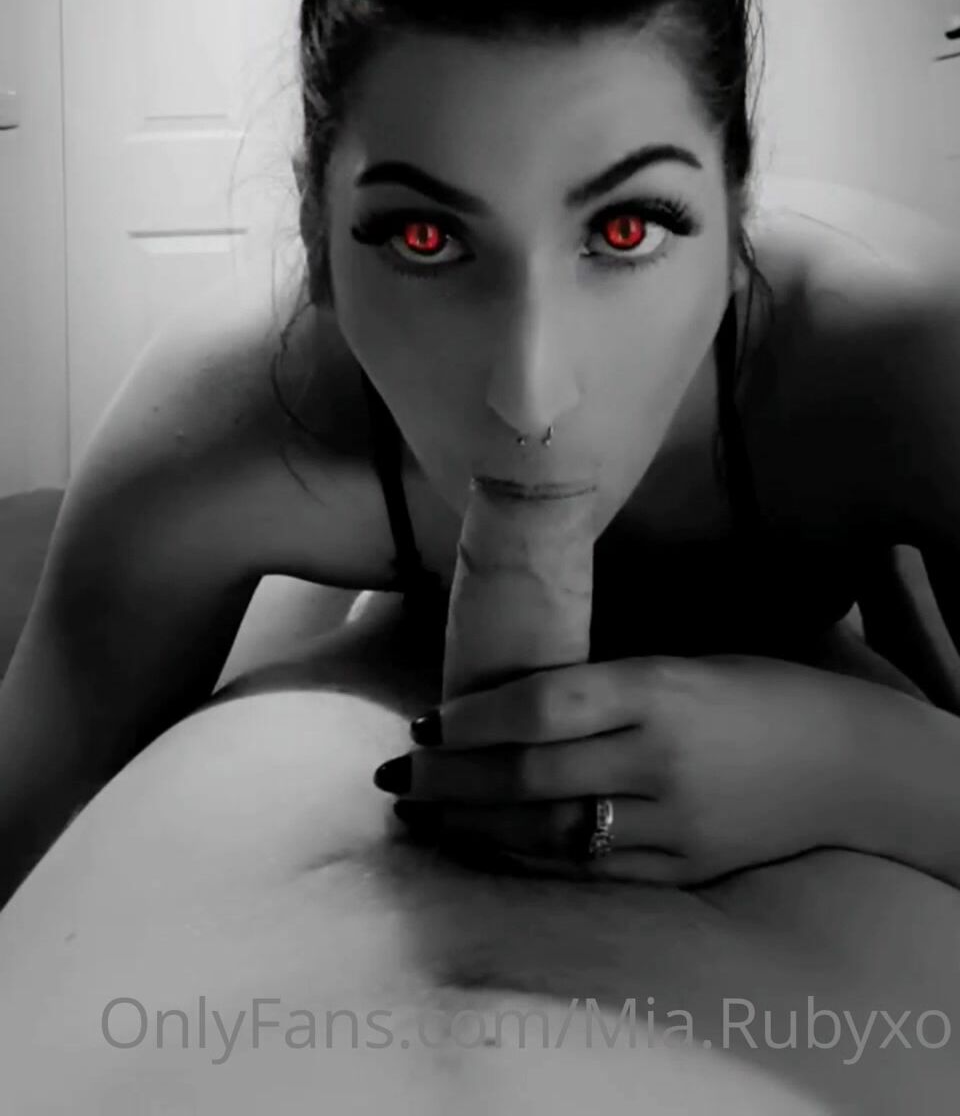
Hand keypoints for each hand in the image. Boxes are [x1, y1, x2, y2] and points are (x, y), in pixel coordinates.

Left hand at [382, 653, 861, 884]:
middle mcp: (657, 757)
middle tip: (396, 779)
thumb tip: (502, 696)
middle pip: (531, 774)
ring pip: (551, 831)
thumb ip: (600, 685)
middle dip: (452, 781)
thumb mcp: (677, 662)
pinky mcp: (683, 868)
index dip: (472, 720)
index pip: (541, 707)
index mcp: (655, 689)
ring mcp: (671, 820)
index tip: (423, 725)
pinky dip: (531, 860)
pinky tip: (489, 850)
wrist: (843, 758)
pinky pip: (592, 871)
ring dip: (476, 827)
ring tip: (423, 817)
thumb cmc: (751, 690)